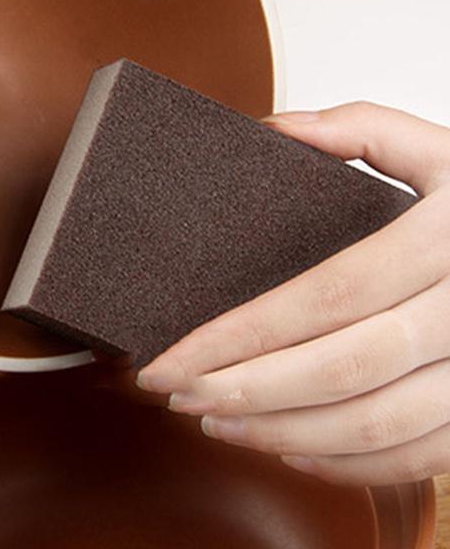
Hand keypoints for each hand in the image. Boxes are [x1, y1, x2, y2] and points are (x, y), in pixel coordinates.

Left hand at [137, 102, 449, 485]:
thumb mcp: (442, 149)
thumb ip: (363, 128)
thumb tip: (272, 129)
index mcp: (444, 239)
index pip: (325, 295)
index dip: (239, 334)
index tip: (171, 355)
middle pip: (341, 367)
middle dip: (244, 389)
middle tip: (175, 393)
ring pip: (375, 424)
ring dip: (281, 431)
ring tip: (213, 421)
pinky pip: (418, 455)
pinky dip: (348, 464)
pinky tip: (288, 448)